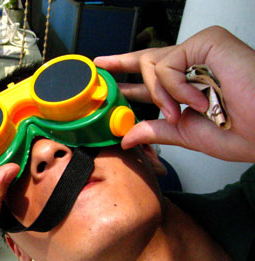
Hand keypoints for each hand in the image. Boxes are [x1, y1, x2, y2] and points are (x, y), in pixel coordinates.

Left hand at [94, 26, 254, 161]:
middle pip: (148, 59)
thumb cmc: (241, 131)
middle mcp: (193, 65)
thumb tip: (128, 136)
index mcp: (188, 85)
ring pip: (152, 66)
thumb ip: (156, 129)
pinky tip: (198, 99)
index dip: (129, 77)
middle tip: (101, 64)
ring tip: (184, 110)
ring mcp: (199, 52)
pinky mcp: (207, 43)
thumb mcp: (187, 134)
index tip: (109, 74)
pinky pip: (168, 65)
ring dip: (162, 95)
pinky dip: (177, 88)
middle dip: (122, 64)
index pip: (153, 77)